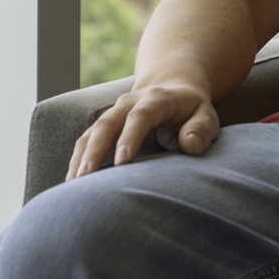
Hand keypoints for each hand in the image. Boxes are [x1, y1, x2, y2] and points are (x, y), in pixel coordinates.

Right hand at [67, 73, 220, 178]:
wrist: (173, 92)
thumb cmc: (191, 112)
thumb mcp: (206, 116)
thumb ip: (201, 129)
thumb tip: (190, 144)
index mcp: (156, 99)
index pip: (140, 116)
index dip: (130, 137)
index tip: (122, 162)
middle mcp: (129, 102)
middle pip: (107, 123)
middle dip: (95, 150)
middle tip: (86, 179)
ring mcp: (113, 113)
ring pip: (91, 133)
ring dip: (81, 158)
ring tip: (72, 186)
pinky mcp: (103, 126)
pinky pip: (86, 142)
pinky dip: (78, 160)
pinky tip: (72, 182)